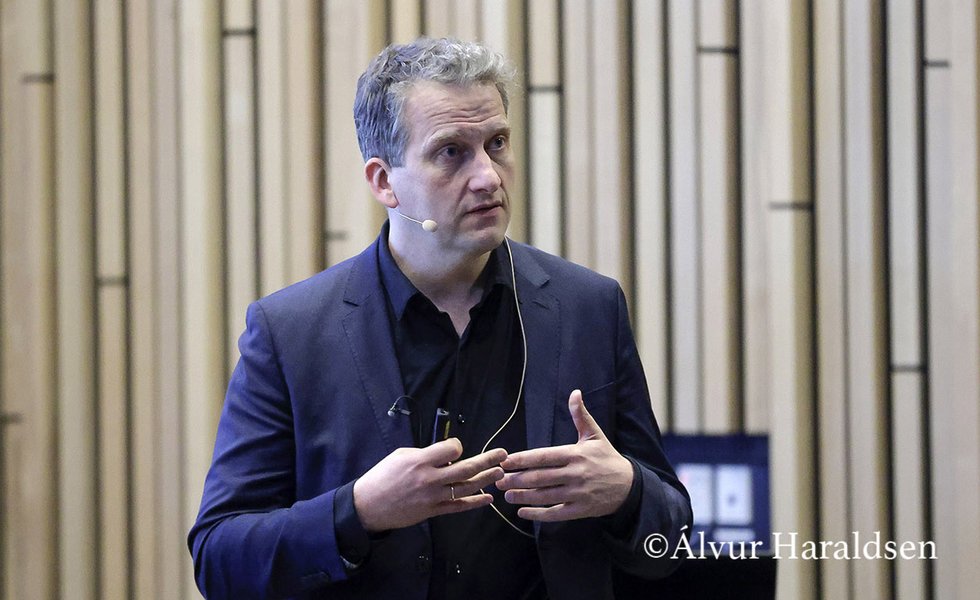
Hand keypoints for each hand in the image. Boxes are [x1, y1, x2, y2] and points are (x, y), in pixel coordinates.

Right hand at [353, 438, 506, 531]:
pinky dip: (474, 502)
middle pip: (466, 468)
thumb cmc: (383, 476)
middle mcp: (430, 479)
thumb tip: (446, 455)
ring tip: (500, 472)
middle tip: (503, 454)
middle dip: (487, 459)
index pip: (451, 449)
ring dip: (486, 479)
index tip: (456, 447)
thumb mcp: (400, 456)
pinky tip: (487, 498)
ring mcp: (433, 497)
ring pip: (466, 487)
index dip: (457, 446)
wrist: (369, 505)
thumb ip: (425, 454)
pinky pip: (458, 507)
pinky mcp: (433, 511)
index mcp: (420, 461)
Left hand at [496, 389, 632, 521]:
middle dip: (516, 479)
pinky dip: (538, 514)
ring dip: (523, 496)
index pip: (544, 457)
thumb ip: (581, 416)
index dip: (523, 460)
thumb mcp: (595, 435)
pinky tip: (522, 511)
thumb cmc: (607, 458)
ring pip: (545, 496)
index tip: (505, 461)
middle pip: (540, 477)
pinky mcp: (580, 510)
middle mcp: (575, 474)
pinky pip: (555, 514)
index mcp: (575, 454)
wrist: (629, 486)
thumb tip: (575, 393)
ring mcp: (578, 493)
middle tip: (498, 480)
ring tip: (506, 495)